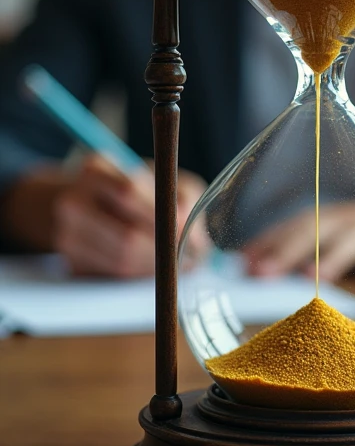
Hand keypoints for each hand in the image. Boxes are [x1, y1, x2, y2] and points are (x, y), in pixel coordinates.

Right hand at [1, 155, 207, 276]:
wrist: (81, 202)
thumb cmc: (133, 187)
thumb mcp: (160, 176)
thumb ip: (183, 197)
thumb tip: (197, 240)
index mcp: (95, 168)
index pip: (128, 192)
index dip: (162, 215)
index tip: (188, 229)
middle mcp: (72, 201)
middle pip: (126, 236)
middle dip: (166, 251)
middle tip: (192, 256)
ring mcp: (66, 236)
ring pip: (122, 262)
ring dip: (158, 267)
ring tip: (178, 261)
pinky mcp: (70, 264)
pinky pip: (114, 276)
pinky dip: (141, 274)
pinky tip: (154, 265)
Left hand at [244, 201, 354, 288]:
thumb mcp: (339, 250)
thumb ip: (305, 259)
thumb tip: (252, 269)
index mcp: (331, 219)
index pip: (294, 226)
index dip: (268, 242)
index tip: (242, 265)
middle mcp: (352, 217)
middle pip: (318, 227)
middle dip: (288, 250)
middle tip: (263, 274)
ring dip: (333, 257)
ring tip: (312, 279)